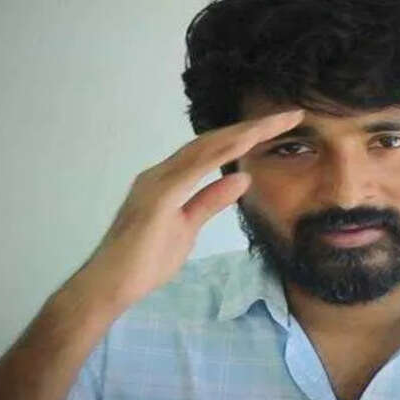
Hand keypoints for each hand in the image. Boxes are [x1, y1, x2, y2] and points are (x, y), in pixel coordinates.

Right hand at [73, 109, 303, 307]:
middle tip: (290, 114)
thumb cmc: (142, 262)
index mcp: (169, 180)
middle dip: (253, 127)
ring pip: (207, 147)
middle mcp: (162, 173)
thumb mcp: (188, 229)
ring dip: (244, 133)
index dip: (245, 137)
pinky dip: (222, 152)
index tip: (278, 128)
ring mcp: (158, 181)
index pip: (213, 151)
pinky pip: (195, 168)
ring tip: (278, 122)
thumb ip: (210, 202)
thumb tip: (241, 179)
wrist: (109, 285)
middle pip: (213, 141)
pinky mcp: (158, 197)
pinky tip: (246, 142)